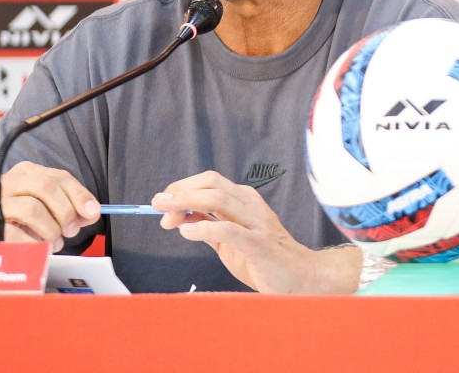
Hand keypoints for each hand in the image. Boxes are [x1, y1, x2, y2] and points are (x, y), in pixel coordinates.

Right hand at [0, 161, 99, 250]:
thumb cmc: (17, 221)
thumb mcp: (44, 208)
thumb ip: (69, 207)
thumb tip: (92, 212)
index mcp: (27, 172)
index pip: (60, 177)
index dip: (80, 195)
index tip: (93, 213)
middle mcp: (10, 181)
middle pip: (47, 187)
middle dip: (66, 211)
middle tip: (71, 230)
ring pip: (33, 209)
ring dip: (51, 229)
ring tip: (53, 241)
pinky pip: (18, 233)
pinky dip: (35, 243)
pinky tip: (38, 247)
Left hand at [152, 170, 359, 293]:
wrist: (300, 277)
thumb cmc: (265, 259)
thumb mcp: (230, 240)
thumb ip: (208, 226)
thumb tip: (179, 217)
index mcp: (244, 200)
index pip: (209, 181)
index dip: (182, 187)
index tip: (162, 203)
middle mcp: (250, 205)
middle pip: (211, 183)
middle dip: (180, 191)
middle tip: (158, 205)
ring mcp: (256, 222)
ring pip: (218, 199)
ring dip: (186, 203)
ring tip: (167, 216)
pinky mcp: (258, 243)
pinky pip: (228, 229)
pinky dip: (204, 228)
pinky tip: (188, 233)